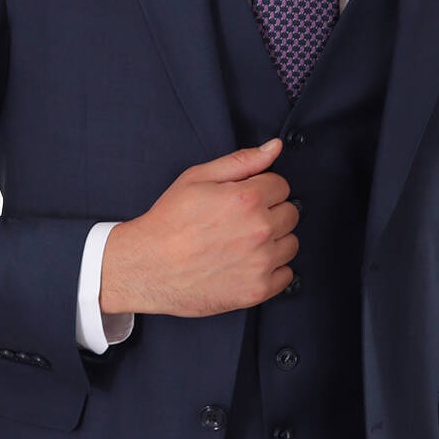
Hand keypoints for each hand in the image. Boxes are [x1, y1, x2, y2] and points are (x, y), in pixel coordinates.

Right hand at [98, 137, 298, 317]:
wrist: (147, 267)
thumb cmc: (169, 222)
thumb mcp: (197, 178)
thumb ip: (241, 161)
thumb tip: (274, 147)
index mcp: (247, 199)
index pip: (282, 186)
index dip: (263, 190)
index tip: (245, 200)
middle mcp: (259, 230)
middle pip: (291, 214)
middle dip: (271, 213)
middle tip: (241, 222)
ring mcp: (260, 263)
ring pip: (291, 244)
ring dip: (275, 242)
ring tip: (244, 244)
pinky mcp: (256, 290)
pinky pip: (286, 276)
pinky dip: (272, 271)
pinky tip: (247, 265)